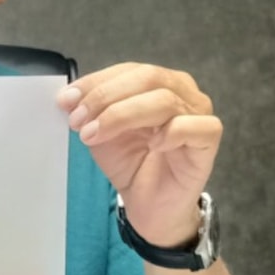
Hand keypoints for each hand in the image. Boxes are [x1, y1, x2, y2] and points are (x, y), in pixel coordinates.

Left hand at [57, 63, 221, 246]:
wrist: (149, 204)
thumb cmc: (131, 163)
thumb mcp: (101, 131)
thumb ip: (90, 111)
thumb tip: (67, 96)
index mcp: (158, 82)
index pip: (128, 70)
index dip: (96, 82)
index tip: (65, 100)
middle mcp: (182, 91)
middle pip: (148, 78)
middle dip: (106, 97)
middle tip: (78, 120)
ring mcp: (199, 113)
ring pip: (164, 100)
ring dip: (122, 115)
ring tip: (95, 135)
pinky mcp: (208, 139)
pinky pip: (193, 126)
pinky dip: (169, 132)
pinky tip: (152, 145)